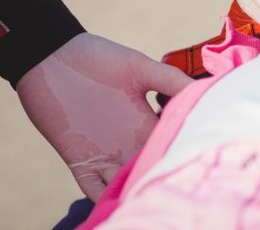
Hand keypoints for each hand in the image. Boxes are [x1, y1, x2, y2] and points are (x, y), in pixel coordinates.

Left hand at [16, 33, 191, 200]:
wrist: (52, 58)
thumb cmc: (97, 58)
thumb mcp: (139, 67)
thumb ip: (171, 80)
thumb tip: (207, 90)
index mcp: (148, 121)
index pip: (172, 144)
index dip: (183, 152)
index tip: (200, 160)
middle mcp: (130, 142)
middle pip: (152, 167)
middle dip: (163, 176)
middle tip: (179, 185)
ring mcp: (105, 154)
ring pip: (126, 182)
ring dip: (137, 190)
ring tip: (152, 197)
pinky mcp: (80, 161)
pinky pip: (93, 188)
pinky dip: (104, 199)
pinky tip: (118, 202)